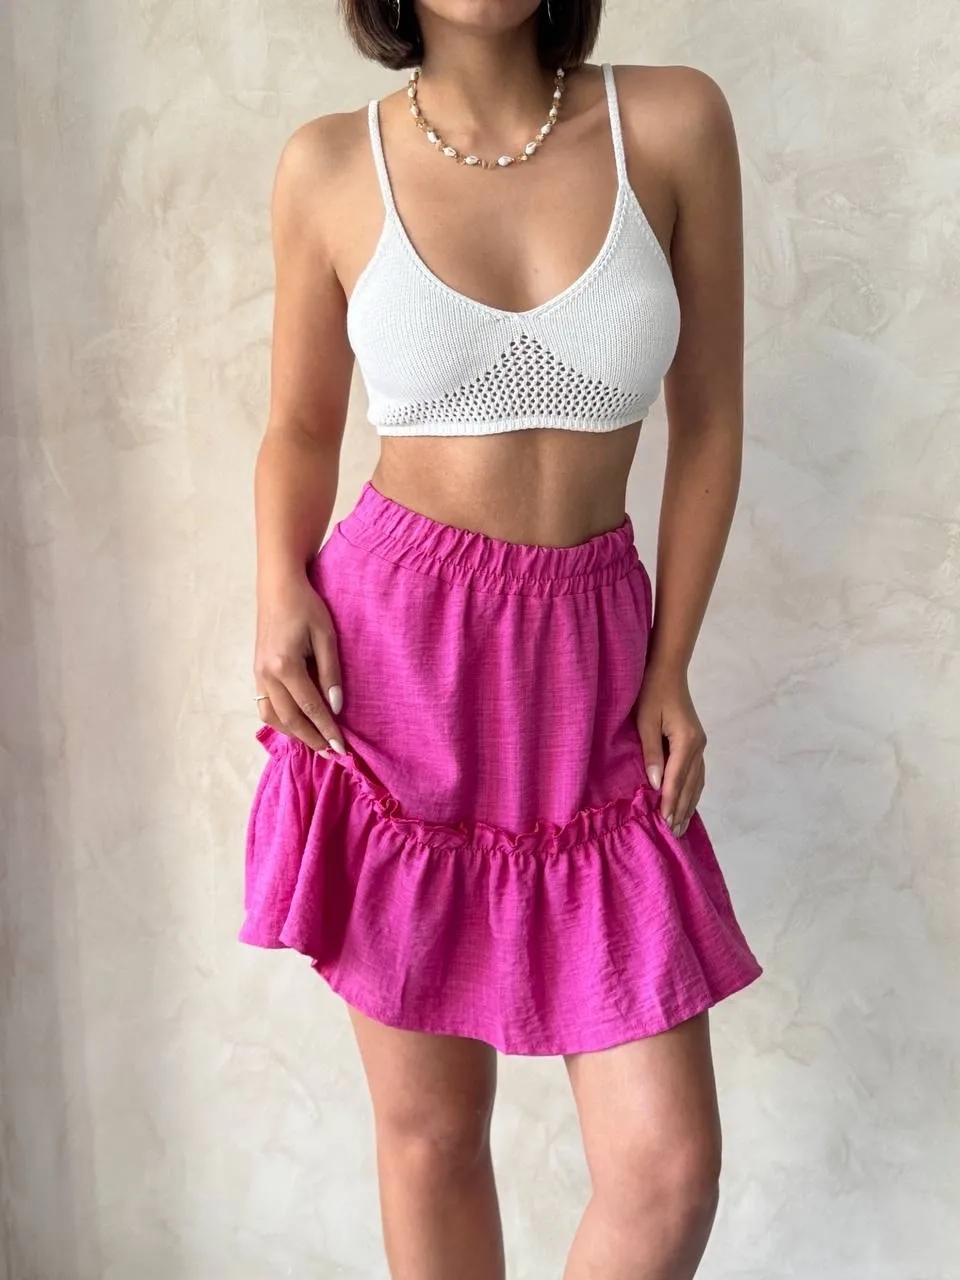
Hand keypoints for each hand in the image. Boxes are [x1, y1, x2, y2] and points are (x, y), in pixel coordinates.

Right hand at [253, 570, 344, 756]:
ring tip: (316, 743)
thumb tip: (335, 707)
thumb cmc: (306, 607)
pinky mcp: (256, 672)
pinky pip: (265, 706)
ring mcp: (258, 674)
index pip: (310, 708)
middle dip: (312, 739)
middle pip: (289, 719)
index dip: (327, 729)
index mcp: (285, 665)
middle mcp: (266, 674)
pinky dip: (281, 721)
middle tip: (331, 754)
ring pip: (272, 717)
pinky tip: (297, 725)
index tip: (342, 747)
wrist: (278, 588)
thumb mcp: (326, 636)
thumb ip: (331, 673)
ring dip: (294, 734)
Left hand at [634, 664, 706, 837]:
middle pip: (690, 784)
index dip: (669, 801)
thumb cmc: (652, 693)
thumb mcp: (645, 721)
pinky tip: (688, 803)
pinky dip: (692, 791)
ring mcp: (700, 745)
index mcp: (687, 741)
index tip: (664, 821)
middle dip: (681, 809)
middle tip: (673, 833)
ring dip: (689, 803)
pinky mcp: (696, 743)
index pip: (676, 778)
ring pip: (697, 781)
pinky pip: (697, 773)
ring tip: (681, 825)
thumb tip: (654, 784)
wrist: (668, 671)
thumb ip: (651, 753)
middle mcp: (699, 745)